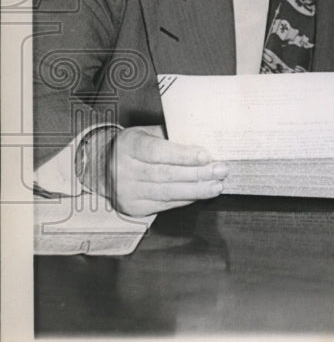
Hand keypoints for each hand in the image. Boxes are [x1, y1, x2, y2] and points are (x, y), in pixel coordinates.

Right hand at [106, 125, 227, 215]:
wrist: (103, 168)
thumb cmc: (136, 146)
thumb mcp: (148, 133)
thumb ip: (172, 137)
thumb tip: (205, 141)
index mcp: (127, 145)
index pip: (157, 152)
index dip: (183, 155)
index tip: (207, 156)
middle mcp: (123, 170)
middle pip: (165, 174)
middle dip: (197, 174)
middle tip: (221, 170)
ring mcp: (127, 192)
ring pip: (167, 192)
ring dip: (196, 190)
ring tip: (217, 185)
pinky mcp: (133, 208)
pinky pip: (165, 204)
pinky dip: (186, 199)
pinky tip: (201, 193)